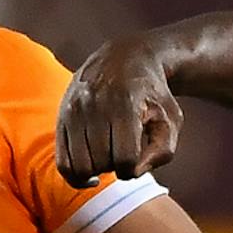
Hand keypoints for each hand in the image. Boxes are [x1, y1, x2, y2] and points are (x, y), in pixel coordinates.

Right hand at [57, 35, 182, 187]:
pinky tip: (90, 172)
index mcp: (125, 104)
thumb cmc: (153, 96)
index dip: (134, 168)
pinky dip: (75, 175)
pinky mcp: (62, 118)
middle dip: (115, 167)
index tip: (138, 159)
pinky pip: (62, 162)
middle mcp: (94, 105)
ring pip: (80, 166)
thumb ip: (161, 152)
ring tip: (108, 156)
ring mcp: (74, 111)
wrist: (125, 57)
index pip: (125, 158)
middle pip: (101, 163)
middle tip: (123, 154)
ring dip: (96, 170)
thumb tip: (132, 173)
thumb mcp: (170, 120)